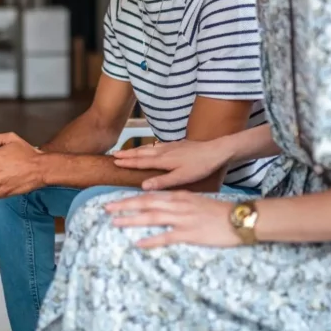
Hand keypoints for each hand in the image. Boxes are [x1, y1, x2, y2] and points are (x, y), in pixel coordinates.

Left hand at [105, 191, 241, 247]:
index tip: (115, 201)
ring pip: (152, 217)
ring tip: (115, 223)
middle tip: (106, 209)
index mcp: (179, 196)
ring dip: (132, 219)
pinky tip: (139, 243)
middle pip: (146, 203)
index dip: (131, 198)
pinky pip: (167, 236)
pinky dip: (151, 239)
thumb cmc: (219, 212)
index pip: (150, 195)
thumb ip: (178, 202)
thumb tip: (162, 206)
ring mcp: (183, 218)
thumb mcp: (196, 201)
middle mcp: (178, 204)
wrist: (239, 218)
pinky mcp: (190, 233)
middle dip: (124, 205)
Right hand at [113, 138, 232, 189]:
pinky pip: (156, 145)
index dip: (128, 162)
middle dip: (127, 154)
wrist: (217, 150)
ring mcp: (170, 146)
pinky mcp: (177, 144)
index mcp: (164, 160)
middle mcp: (164, 151)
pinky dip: (147, 146)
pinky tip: (149, 147)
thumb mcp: (182, 178)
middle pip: (142, 152)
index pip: (141, 161)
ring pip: (148, 148)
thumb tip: (143, 186)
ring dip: (136, 150)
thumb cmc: (201, 166)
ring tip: (126, 150)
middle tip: (114, 154)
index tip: (115, 161)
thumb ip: (163, 181)